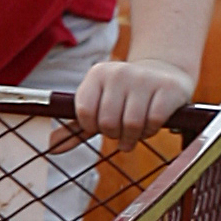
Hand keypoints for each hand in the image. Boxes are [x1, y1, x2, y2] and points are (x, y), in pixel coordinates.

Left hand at [70, 53, 193, 142]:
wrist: (164, 73)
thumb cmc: (125, 97)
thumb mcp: (99, 106)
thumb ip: (76, 128)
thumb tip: (51, 147)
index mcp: (97, 74)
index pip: (84, 113)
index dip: (92, 127)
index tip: (101, 123)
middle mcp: (119, 72)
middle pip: (108, 123)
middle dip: (114, 134)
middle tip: (121, 129)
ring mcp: (145, 78)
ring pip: (131, 125)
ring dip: (133, 137)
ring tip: (135, 131)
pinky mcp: (168, 87)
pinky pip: (154, 121)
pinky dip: (151, 130)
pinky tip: (151, 123)